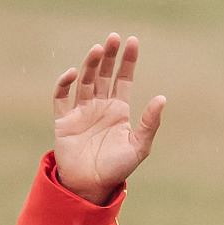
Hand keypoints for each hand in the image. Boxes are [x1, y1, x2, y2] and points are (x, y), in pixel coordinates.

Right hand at [51, 32, 165, 204]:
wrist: (90, 187)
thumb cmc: (117, 169)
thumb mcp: (139, 147)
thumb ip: (149, 123)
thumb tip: (162, 97)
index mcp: (118, 110)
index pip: (124, 79)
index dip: (127, 61)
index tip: (132, 42)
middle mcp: (100, 106)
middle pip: (104, 74)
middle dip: (109, 56)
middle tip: (113, 38)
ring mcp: (81, 111)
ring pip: (85, 80)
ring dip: (90, 64)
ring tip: (98, 49)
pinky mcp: (64, 120)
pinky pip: (61, 97)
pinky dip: (65, 84)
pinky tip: (74, 74)